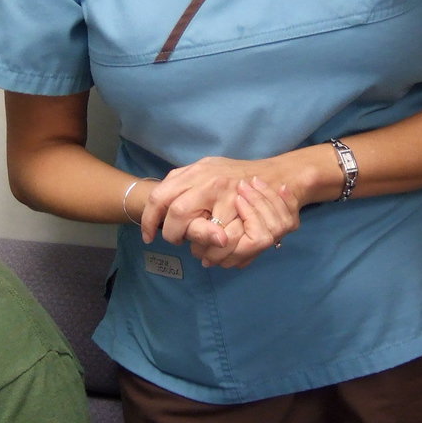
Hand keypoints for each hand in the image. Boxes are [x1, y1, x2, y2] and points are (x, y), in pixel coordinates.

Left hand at [140, 157, 300, 267]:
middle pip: (177, 214)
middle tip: (176, 241)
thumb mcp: (205, 168)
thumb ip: (183, 181)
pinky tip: (212, 254)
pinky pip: (222, 241)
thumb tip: (158, 202)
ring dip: (194, 246)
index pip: (161, 196)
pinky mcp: (244, 215)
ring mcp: (227, 198)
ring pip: (198, 231)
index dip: (149, 220)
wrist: (273, 176)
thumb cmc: (234, 175)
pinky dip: (214, 253)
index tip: (148, 237)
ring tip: (195, 250)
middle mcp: (209, 182)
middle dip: (173, 234)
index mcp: (195, 171)